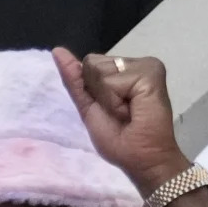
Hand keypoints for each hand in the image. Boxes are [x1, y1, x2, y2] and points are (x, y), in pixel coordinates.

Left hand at [53, 49, 189, 192]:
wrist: (141, 156)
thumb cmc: (118, 138)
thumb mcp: (89, 106)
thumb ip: (75, 79)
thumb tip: (56, 50)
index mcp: (121, 71)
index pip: (90, 63)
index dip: (92, 89)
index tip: (111, 108)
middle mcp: (134, 64)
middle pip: (93, 63)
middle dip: (99, 91)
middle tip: (120, 111)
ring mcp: (145, 66)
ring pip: (101, 70)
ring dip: (108, 98)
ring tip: (128, 111)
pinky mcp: (151, 72)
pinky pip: (113, 80)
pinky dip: (116, 100)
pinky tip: (134, 108)